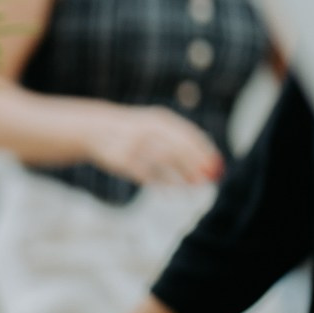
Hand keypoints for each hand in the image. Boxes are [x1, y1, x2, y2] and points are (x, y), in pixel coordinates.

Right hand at [87, 106, 221, 185]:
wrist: (96, 129)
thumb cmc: (135, 131)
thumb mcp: (157, 127)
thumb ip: (181, 142)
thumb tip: (210, 161)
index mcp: (160, 120)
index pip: (188, 135)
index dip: (204, 152)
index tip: (217, 166)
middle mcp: (147, 130)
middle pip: (177, 149)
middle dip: (195, 166)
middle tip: (208, 180)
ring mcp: (134, 144)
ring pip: (163, 163)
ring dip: (181, 177)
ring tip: (193, 187)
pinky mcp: (122, 160)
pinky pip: (146, 175)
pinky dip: (161, 184)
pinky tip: (171, 192)